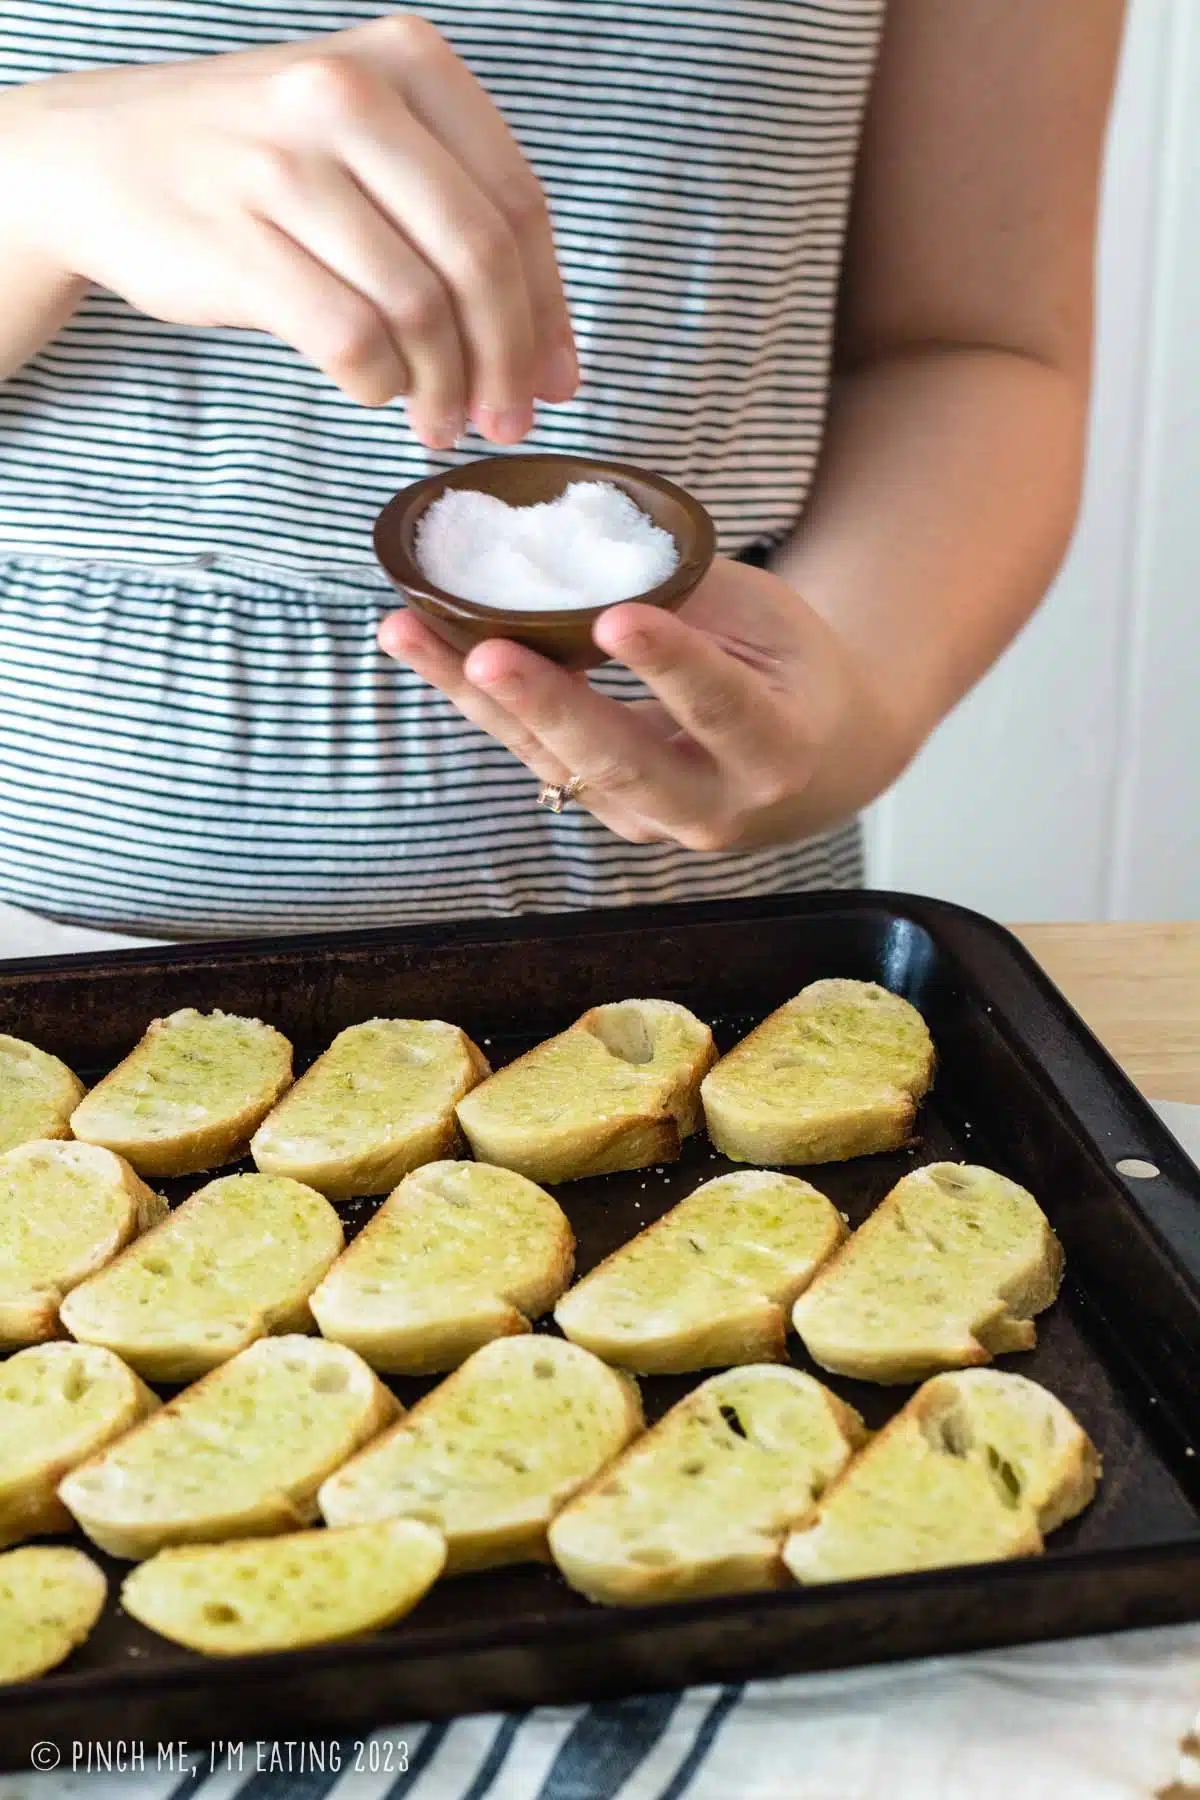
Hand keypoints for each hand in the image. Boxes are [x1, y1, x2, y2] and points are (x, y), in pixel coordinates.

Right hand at [1, 14, 575, 445]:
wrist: (99, 158)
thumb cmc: (254, 166)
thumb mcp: (363, 143)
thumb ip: (451, 216)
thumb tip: (545, 352)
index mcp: (407, 63)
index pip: (517, 205)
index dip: (549, 310)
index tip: (557, 379)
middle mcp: (350, 96)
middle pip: (479, 259)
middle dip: (508, 361)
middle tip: (508, 421)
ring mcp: (289, 164)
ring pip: (418, 307)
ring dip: (442, 388)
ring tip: (438, 422)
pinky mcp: (240, 237)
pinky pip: (349, 338)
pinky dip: (376, 384)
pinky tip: (373, 392)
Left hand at [379, 558, 908, 850]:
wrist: (813, 765)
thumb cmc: (792, 673)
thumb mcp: (771, 622)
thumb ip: (692, 597)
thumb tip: (587, 550)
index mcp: (778, 751)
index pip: (721, 705)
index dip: (670, 664)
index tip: (620, 619)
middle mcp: (712, 804)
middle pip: (620, 759)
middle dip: (548, 705)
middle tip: (486, 654)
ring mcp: (650, 819)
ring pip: (556, 760)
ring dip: (476, 697)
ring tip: (407, 632)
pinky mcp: (605, 810)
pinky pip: (536, 754)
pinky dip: (478, 700)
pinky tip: (422, 646)